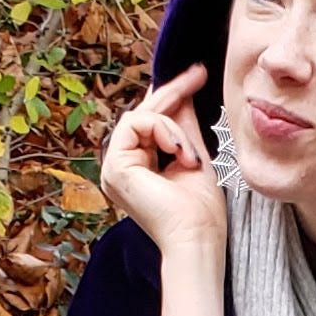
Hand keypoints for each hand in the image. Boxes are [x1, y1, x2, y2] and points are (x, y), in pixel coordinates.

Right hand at [100, 65, 225, 265]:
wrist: (198, 240)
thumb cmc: (200, 212)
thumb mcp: (193, 155)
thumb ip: (183, 126)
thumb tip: (184, 92)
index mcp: (139, 166)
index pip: (150, 120)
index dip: (172, 94)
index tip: (198, 75)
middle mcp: (122, 166)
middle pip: (143, 113)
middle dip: (173, 92)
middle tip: (199, 75)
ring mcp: (115, 168)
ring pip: (141, 116)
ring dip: (173, 128)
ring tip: (191, 154)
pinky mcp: (115, 168)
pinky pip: (136, 124)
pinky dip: (164, 132)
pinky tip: (181, 153)